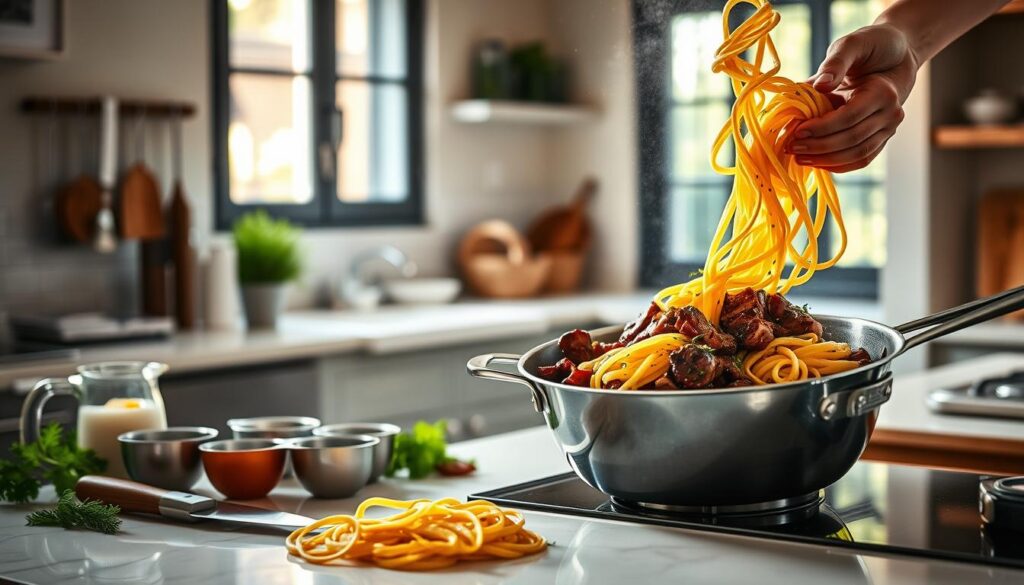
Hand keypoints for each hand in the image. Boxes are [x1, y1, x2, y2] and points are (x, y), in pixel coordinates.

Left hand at [787, 24, 919, 172]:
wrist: (894, 55)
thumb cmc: (870, 46)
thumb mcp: (852, 44)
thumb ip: (836, 63)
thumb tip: (819, 86)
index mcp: (884, 92)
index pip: (850, 117)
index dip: (822, 127)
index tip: (797, 131)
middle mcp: (891, 114)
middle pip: (853, 139)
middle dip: (819, 146)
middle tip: (790, 147)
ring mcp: (888, 129)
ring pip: (857, 154)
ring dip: (826, 160)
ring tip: (798, 157)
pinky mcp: (881, 138)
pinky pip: (861, 159)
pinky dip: (838, 165)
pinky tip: (814, 162)